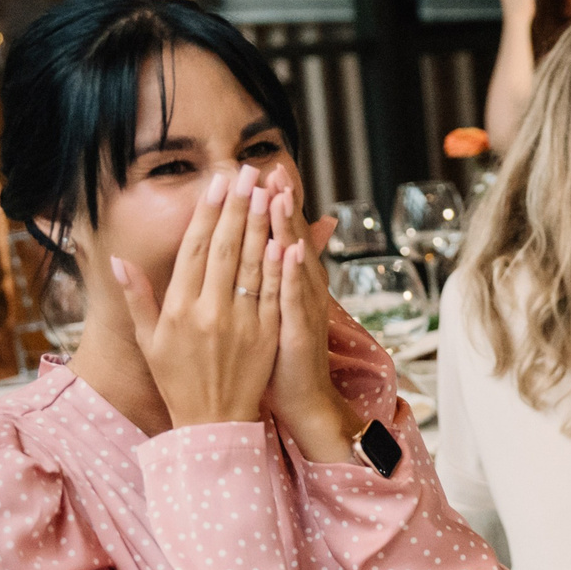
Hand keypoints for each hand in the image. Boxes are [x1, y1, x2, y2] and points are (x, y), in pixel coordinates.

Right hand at [112, 163, 281, 427]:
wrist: (212, 423)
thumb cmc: (177, 380)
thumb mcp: (149, 341)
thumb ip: (138, 298)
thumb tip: (120, 261)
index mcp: (177, 309)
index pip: (193, 251)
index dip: (206, 215)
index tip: (216, 184)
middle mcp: (208, 312)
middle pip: (224, 249)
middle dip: (236, 208)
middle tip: (246, 172)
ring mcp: (240, 323)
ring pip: (251, 265)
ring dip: (261, 225)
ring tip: (268, 192)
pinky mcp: (266, 335)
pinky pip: (273, 294)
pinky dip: (279, 265)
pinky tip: (286, 237)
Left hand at [265, 191, 359, 462]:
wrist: (305, 400)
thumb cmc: (283, 357)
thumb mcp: (280, 310)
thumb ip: (277, 276)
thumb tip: (282, 244)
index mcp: (292, 285)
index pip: (282, 236)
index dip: (275, 203)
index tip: (265, 170)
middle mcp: (302, 291)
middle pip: (291, 239)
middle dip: (281, 203)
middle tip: (273, 169)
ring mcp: (304, 310)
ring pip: (295, 262)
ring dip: (288, 227)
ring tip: (279, 196)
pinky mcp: (300, 331)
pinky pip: (294, 298)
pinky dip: (293, 273)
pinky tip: (289, 249)